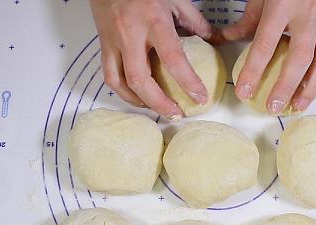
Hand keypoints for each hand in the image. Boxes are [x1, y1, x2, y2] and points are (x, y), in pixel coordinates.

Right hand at [89, 0, 213, 119]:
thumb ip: (194, 20)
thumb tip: (212, 40)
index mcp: (153, 20)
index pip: (173, 58)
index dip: (188, 82)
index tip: (200, 97)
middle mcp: (130, 34)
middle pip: (141, 80)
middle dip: (160, 103)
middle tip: (176, 114)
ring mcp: (113, 41)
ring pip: (121, 83)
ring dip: (139, 102)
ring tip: (157, 109)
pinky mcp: (103, 45)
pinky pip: (109, 76)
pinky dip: (123, 91)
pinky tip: (137, 97)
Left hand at [221, 0, 315, 112]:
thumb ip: (247, 19)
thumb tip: (225, 39)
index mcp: (283, 5)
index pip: (265, 45)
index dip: (253, 71)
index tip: (244, 92)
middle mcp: (309, 14)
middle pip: (298, 59)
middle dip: (285, 87)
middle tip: (273, 107)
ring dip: (311, 88)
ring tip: (297, 105)